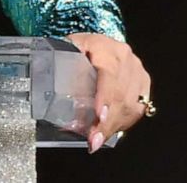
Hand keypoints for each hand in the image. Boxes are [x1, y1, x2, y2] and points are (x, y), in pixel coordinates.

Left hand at [64, 32, 151, 153]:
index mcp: (106, 48)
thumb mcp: (69, 47)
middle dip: (106, 121)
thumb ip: (60, 60)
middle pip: (120, 95)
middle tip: (92, 139)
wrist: (104, 45)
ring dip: (112, 127)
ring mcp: (137, 73)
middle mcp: (126, 60)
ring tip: (96, 140)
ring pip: (130, 105)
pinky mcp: (143, 86)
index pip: (108, 74)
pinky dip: (121, 124)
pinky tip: (107, 133)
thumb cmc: (83, 47)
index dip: (105, 96)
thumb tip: (43, 80)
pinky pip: (136, 110)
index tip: (99, 114)